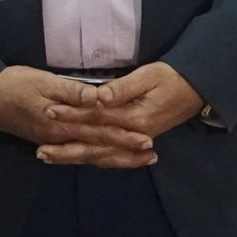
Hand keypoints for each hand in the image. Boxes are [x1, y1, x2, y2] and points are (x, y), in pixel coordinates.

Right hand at [0, 66, 156, 165]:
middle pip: (98, 147)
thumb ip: (71, 91)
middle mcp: (60, 137)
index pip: (100, 130)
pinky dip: (93, 157)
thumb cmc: (14, 83)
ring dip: (113, 158)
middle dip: (125, 152)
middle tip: (150, 156)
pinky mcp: (47, 141)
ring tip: (136, 160)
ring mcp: (53, 142)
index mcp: (62, 122)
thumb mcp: (42, 81)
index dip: (124, 135)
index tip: (146, 140)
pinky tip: (104, 159)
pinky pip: (76, 154)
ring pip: (89, 154)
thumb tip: (98, 98)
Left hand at [37, 62, 201, 165]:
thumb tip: (98, 97)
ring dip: (75, 157)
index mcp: (133, 118)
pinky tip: (78, 160)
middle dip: (66, 148)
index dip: (71, 114)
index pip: (96, 118)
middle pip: (94, 146)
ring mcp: (135, 141)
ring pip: (101, 155)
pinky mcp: (136, 141)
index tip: (49, 110)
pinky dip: (94, 159)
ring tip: (50, 158)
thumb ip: (122, 88)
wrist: (197, 88)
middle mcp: (132, 135)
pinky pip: (112, 156)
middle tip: (40, 151)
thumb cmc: (172, 77)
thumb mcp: (148, 76)